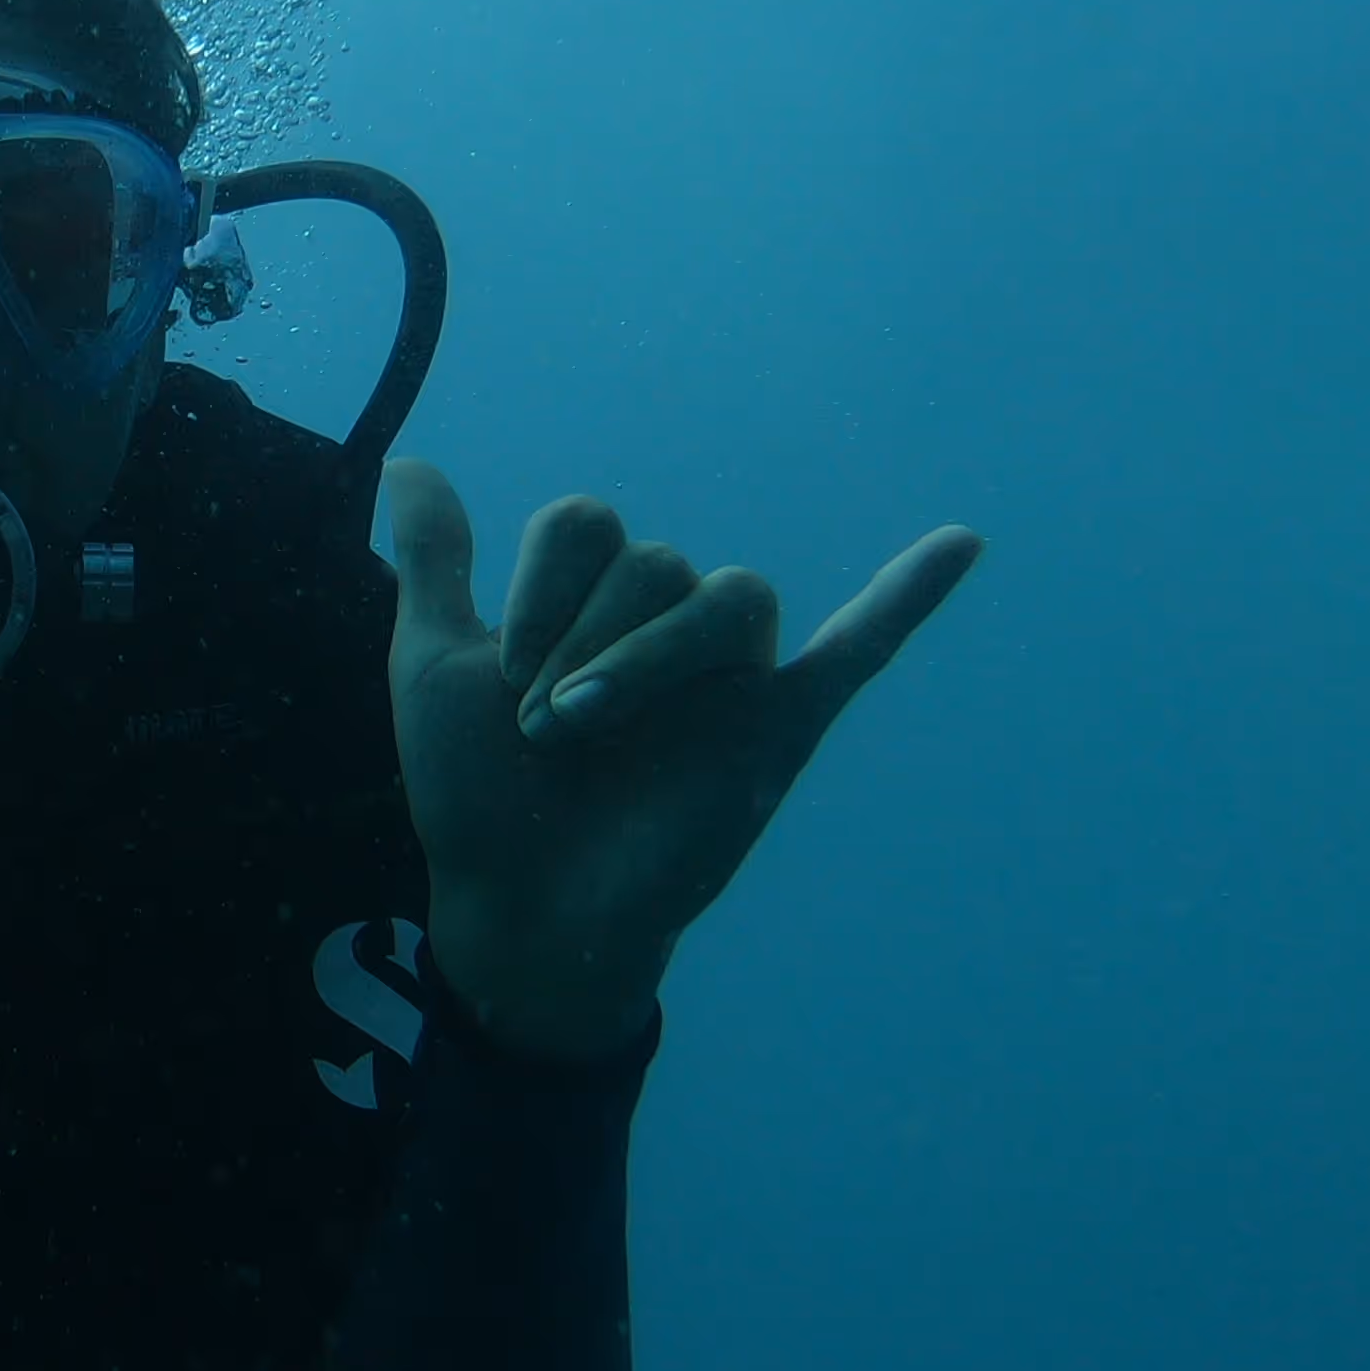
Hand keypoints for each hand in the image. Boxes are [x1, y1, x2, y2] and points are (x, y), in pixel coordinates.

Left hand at [382, 460, 982, 1064]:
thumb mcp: (432, 665)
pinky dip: (907, 598)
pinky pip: (859, 649)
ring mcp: (729, 676)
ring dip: (653, 654)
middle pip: (655, 561)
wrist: (520, 908)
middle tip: (543, 730)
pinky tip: (960, 544)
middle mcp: (667, 624)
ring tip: (589, 721)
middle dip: (584, 639)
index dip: (536, 591)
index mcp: (594, 597)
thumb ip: (434, 561)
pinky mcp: (777, 730)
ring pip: (730, 594)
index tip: (497, 680)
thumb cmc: (477, 794)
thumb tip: (409, 463)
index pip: (585, 524)